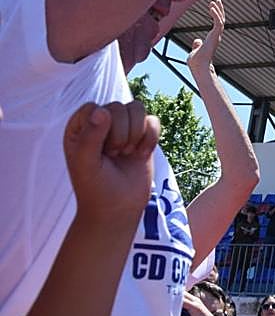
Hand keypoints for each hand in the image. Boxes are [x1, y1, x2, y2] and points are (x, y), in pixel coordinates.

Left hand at [64, 101, 158, 222]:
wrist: (118, 208)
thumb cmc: (95, 187)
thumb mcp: (85, 164)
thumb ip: (90, 136)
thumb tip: (103, 111)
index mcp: (80, 128)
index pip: (94, 108)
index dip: (100, 126)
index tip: (99, 149)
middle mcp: (101, 124)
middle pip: (118, 107)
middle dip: (120, 133)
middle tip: (113, 155)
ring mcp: (124, 128)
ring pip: (138, 109)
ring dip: (136, 134)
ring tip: (126, 153)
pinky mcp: (143, 136)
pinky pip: (153, 121)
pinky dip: (150, 139)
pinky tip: (141, 155)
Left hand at [187, 0, 225, 75]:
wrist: (199, 67)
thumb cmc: (196, 62)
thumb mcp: (195, 51)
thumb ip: (197, 45)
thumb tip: (196, 40)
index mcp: (212, 40)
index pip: (216, 25)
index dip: (216, 15)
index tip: (212, 7)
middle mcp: (216, 37)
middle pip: (220, 20)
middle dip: (220, 10)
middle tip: (218, 1)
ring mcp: (216, 36)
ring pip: (220, 20)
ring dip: (218, 10)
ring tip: (214, 1)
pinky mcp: (215, 36)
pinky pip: (218, 22)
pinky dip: (216, 14)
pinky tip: (212, 7)